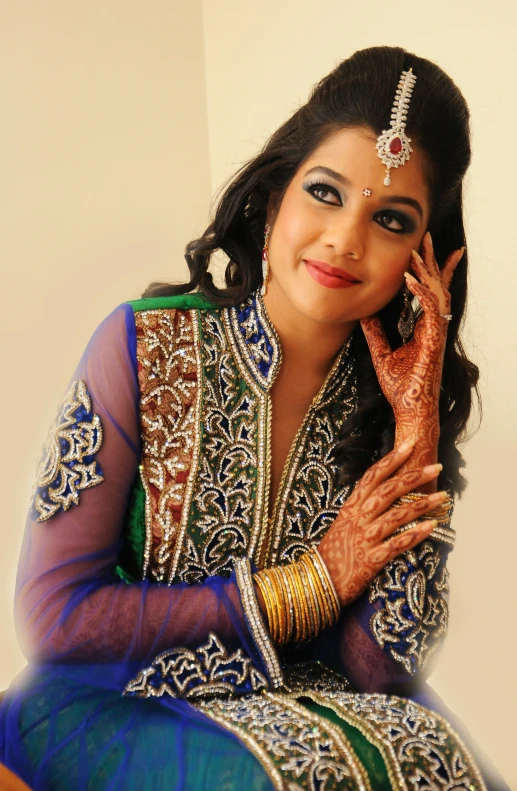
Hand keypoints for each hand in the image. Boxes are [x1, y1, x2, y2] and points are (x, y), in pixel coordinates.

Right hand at [317, 441, 446, 607]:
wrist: (317, 581)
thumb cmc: (333, 552)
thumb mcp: (344, 524)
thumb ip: (361, 508)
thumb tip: (385, 494)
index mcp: (351, 507)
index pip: (372, 476)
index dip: (391, 460)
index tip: (409, 445)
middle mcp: (358, 518)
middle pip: (388, 491)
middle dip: (413, 477)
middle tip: (435, 466)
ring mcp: (365, 538)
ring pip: (397, 515)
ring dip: (422, 504)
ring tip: (442, 497)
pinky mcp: (371, 559)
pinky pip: (397, 544)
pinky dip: (415, 535)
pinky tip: (431, 527)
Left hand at [360, 232, 464, 458]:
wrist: (409, 410)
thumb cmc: (400, 389)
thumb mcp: (381, 353)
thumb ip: (374, 332)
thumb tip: (363, 313)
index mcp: (424, 328)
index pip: (429, 293)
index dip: (426, 272)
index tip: (419, 251)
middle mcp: (433, 327)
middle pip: (437, 286)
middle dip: (431, 260)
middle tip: (425, 237)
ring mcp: (436, 332)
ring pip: (437, 292)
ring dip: (426, 270)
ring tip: (417, 250)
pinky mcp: (434, 339)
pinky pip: (430, 308)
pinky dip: (420, 292)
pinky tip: (409, 279)